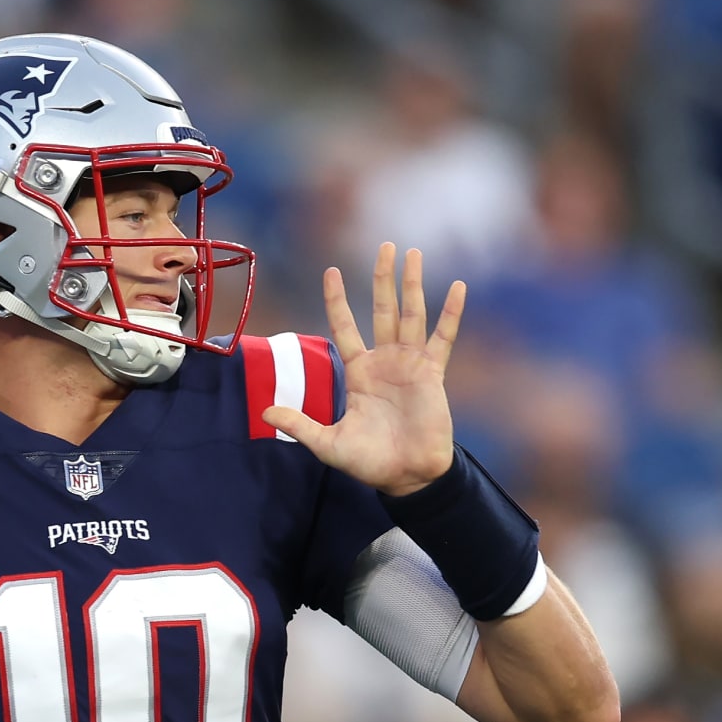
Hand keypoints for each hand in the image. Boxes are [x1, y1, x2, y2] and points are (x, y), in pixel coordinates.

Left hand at [263, 242, 464, 495]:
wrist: (406, 476)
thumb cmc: (368, 462)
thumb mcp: (328, 443)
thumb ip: (300, 425)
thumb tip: (265, 413)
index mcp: (358, 372)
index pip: (345, 327)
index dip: (338, 300)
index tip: (331, 271)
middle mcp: (384, 361)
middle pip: (382, 309)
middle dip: (383, 278)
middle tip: (385, 245)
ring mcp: (410, 364)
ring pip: (412, 314)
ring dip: (412, 284)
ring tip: (413, 252)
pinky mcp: (433, 374)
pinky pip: (443, 337)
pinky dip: (451, 312)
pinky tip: (457, 286)